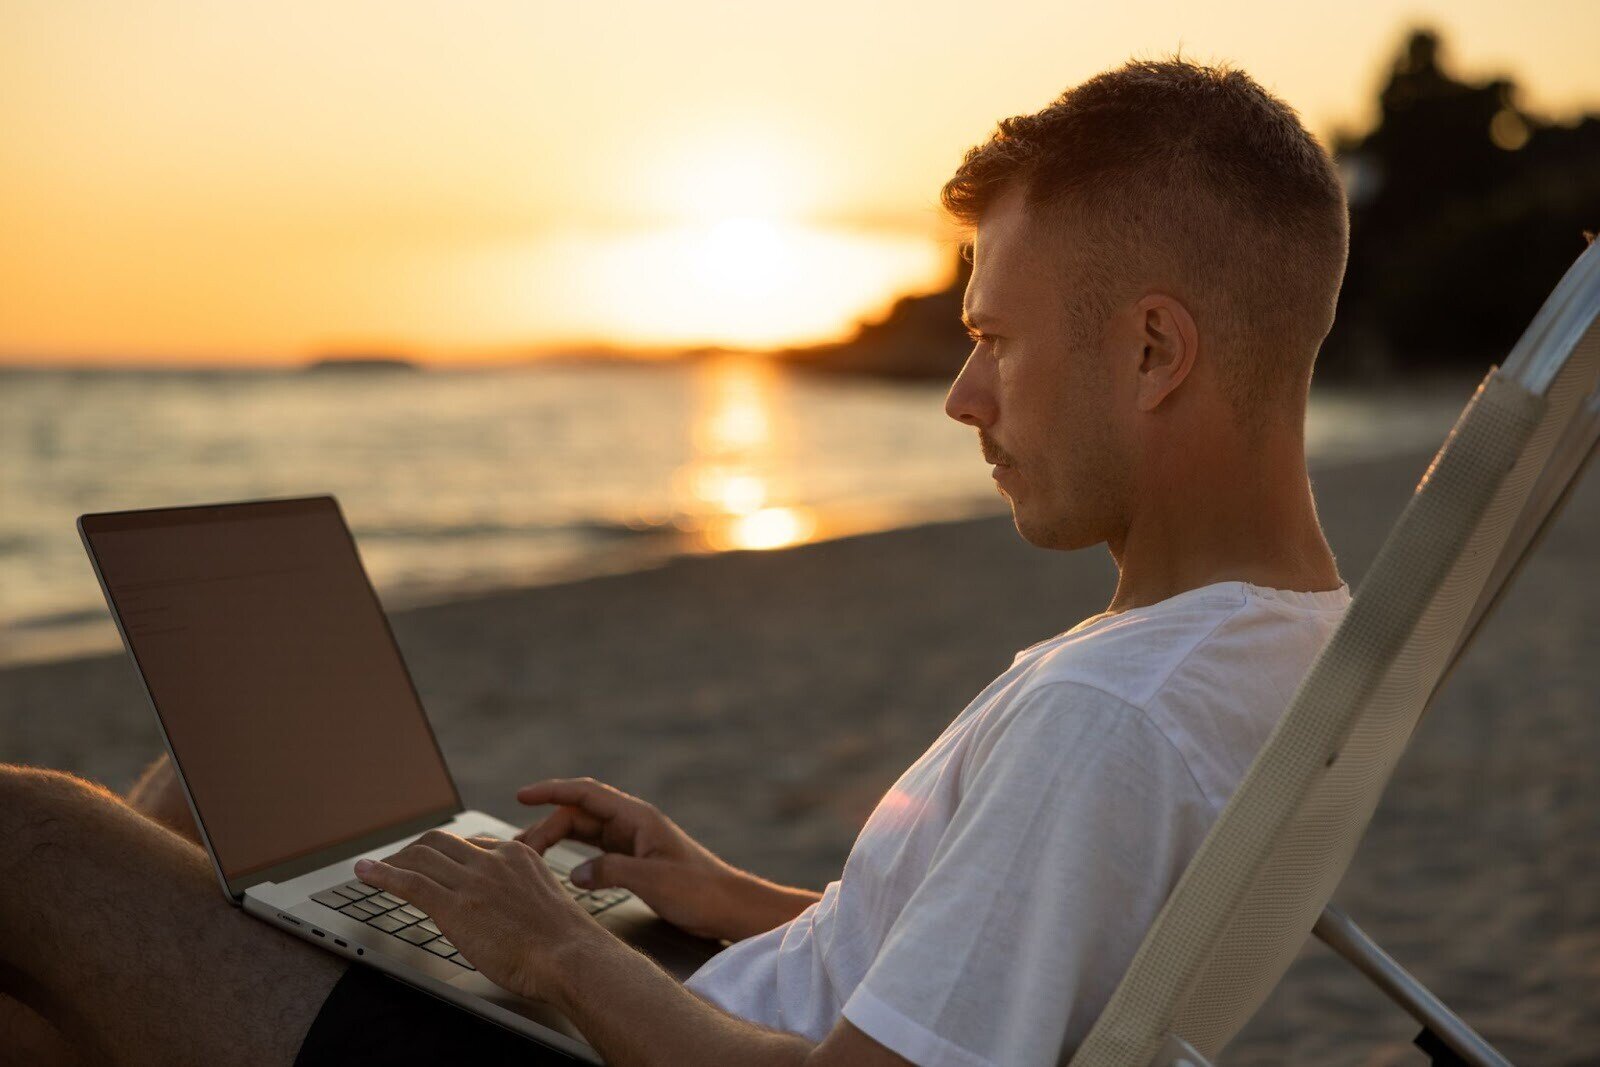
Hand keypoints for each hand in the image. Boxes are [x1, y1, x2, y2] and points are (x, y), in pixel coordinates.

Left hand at [354, 831, 589, 1000]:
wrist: (569, 955)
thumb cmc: (562, 941)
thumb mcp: (542, 898)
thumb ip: (519, 889)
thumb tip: (504, 902)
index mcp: (515, 854)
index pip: (469, 842)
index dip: (445, 852)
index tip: (434, 860)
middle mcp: (491, 860)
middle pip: (439, 841)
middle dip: (415, 849)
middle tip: (399, 861)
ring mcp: (471, 881)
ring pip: (421, 856)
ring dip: (393, 860)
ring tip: (376, 867)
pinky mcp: (454, 905)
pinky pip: (409, 881)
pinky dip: (382, 874)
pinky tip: (365, 872)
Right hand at [516, 778, 779, 941]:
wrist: (728, 907)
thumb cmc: (700, 891)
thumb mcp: (654, 880)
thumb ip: (611, 872)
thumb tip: (573, 874)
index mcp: (637, 818)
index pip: (585, 794)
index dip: (551, 791)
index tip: (521, 795)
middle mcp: (632, 824)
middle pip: (578, 814)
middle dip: (545, 826)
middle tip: (517, 851)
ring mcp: (632, 841)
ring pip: (583, 831)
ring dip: (555, 838)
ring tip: (526, 855)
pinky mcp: (633, 860)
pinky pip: (593, 849)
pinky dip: (571, 853)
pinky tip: (555, 865)